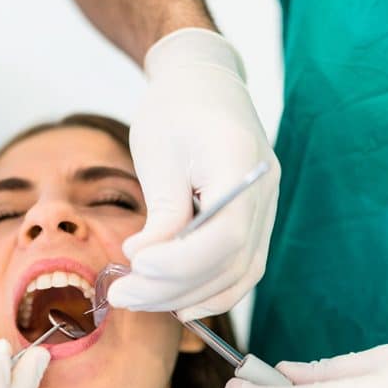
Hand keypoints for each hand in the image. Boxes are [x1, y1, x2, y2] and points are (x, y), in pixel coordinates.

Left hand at [107, 28, 279, 321]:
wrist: (204, 83)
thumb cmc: (175, 109)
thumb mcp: (158, 153)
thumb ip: (161, 213)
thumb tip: (144, 264)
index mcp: (241, 163)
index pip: (225, 234)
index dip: (181, 261)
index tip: (136, 265)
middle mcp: (263, 191)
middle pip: (229, 261)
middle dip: (173, 287)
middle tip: (122, 294)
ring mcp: (266, 208)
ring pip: (239, 273)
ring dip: (188, 295)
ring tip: (138, 299)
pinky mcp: (255, 220)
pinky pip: (243, 268)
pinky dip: (213, 291)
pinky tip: (177, 304)